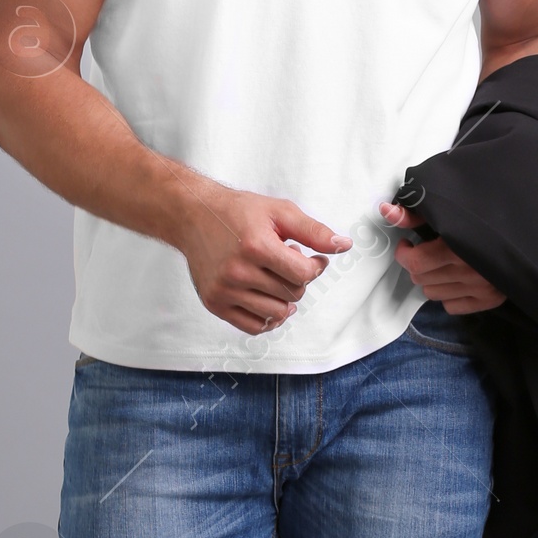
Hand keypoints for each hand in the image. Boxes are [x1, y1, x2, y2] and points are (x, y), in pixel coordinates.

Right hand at [176, 183, 350, 334]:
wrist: (193, 216)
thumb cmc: (238, 212)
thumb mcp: (279, 212)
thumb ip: (314, 231)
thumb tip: (344, 245)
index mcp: (256, 247)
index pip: (304, 275)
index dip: (315, 267)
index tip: (311, 258)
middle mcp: (237, 272)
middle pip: (292, 294)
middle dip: (297, 279)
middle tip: (285, 260)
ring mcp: (224, 291)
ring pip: (276, 313)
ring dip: (284, 297)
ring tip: (273, 276)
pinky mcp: (214, 303)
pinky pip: (254, 326)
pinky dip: (268, 317)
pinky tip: (269, 298)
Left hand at [378, 201, 505, 314]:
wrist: (523, 230)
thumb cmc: (483, 217)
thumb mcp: (448, 211)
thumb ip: (415, 215)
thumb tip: (386, 211)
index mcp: (459, 247)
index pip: (415, 263)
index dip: (404, 253)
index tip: (408, 245)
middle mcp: (470, 271)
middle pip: (420, 279)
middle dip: (417, 265)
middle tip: (426, 252)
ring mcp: (481, 288)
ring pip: (432, 293)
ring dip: (431, 279)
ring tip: (442, 264)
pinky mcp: (490, 299)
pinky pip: (451, 306)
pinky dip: (448, 294)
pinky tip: (456, 278)